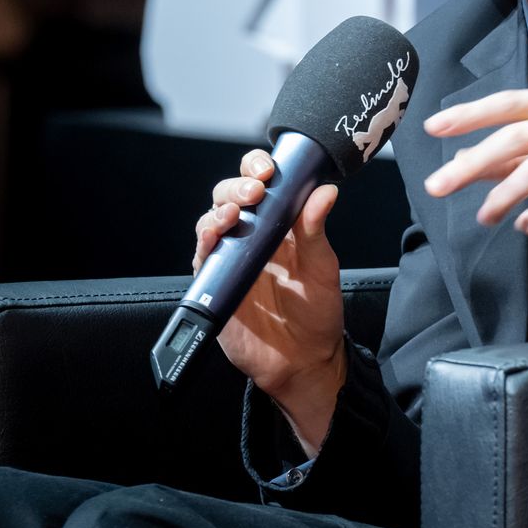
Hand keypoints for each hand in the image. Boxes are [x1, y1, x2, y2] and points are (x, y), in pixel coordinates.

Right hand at [192, 149, 346, 451]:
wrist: (303, 360)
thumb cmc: (317, 311)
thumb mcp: (322, 267)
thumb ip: (317, 230)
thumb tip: (326, 190)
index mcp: (279, 225)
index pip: (261, 184)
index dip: (258, 168)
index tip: (268, 168)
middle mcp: (251, 237)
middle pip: (230, 197)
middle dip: (237, 187)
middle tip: (255, 190)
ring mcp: (230, 258)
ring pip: (212, 221)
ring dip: (220, 210)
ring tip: (236, 213)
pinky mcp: (214, 283)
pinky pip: (202, 256)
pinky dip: (205, 241)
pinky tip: (215, 234)